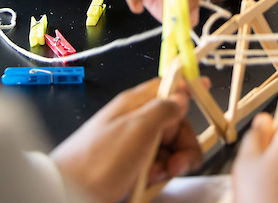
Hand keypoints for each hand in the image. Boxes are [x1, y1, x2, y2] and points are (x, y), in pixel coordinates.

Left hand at [50, 78, 202, 202]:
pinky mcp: (133, 168)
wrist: (71, 194)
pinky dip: (159, 176)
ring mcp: (135, 146)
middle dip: (183, 143)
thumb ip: (163, 109)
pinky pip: (159, 168)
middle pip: (176, 124)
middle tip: (175, 163)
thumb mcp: (137, 129)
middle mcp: (136, 122)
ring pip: (170, 148)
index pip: (167, 86)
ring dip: (172, 163)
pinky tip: (149, 183)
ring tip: (156, 176)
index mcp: (135, 104)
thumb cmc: (97, 161)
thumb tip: (182, 95)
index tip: (206, 90)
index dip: (187, 88)